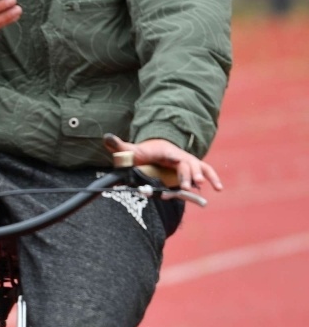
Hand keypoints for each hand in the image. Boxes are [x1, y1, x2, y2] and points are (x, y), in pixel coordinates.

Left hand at [104, 132, 222, 191]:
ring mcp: (187, 162)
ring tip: (213, 187)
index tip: (184, 181)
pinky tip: (219, 188)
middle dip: (190, 176)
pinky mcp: (191, 169)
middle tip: (189, 187)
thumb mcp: (131, 150)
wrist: (154, 150)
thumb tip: (106, 137)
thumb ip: (119, 146)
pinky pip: (204, 171)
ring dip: (205, 176)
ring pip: (200, 167)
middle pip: (188, 165)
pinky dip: (213, 177)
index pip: (176, 159)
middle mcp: (179, 156)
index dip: (181, 169)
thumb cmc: (143, 152)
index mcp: (166, 152)